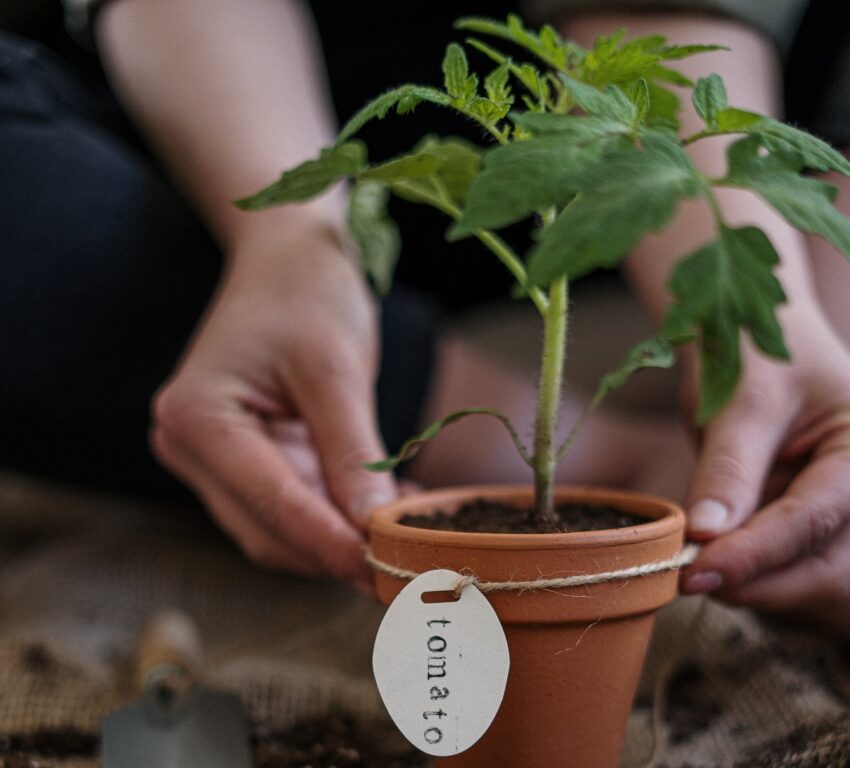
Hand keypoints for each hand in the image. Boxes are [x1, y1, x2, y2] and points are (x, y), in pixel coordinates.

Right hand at [150, 222, 395, 589]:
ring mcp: (212, 458)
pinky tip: (383, 506)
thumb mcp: (335, 368)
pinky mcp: (243, 460)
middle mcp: (188, 446)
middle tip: (405, 564)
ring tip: (403, 530)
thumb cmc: (306, 292)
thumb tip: (375, 529)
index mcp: (196, 417)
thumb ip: (352, 451)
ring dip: (338, 538)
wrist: (287, 258)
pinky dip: (335, 516)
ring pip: (277, 528)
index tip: (385, 571)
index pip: (270, 503)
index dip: (332, 543)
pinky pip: (289, 506)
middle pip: (267, 528)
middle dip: (335, 550)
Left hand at [680, 305, 849, 635]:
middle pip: (827, 571)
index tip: (699, 572)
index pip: (813, 519)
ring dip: (754, 586)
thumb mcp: (740, 401)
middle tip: (689, 578)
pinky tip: (712, 563)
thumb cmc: (750, 353)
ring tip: (697, 566)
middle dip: (759, 582)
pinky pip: (785, 573)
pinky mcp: (803, 529)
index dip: (754, 553)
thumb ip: (728, 469)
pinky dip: (748, 578)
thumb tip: (704, 535)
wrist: (746, 339)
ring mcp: (834, 516)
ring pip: (808, 584)